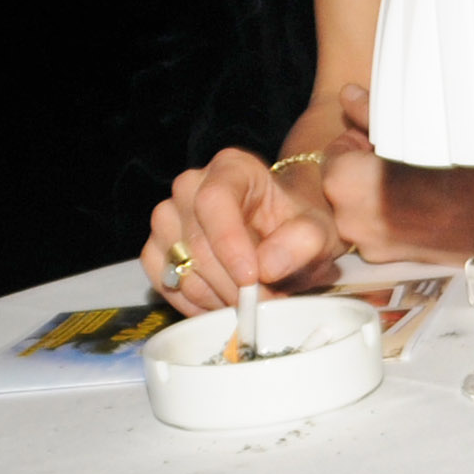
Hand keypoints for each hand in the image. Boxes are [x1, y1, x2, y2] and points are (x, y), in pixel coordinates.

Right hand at [144, 149, 341, 316]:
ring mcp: (167, 219)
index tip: (252, 278)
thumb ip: (302, 242)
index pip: (215, 200)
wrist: (284, 240)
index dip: (229, 243)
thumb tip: (266, 266)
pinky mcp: (156, 251)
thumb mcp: (317, 232)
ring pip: (181, 270)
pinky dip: (197, 305)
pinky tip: (226, 306)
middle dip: (232, 283)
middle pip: (197, 243)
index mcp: (231, 167)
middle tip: (265, 304)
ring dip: (219, 298)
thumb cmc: (299, 228)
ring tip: (252, 303)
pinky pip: (167, 286)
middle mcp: (190, 187)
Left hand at [321, 87, 473, 262]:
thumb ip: (370, 113)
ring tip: (421, 178)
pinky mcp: (395, 260)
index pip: (335, 154)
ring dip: (381, 193)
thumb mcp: (414, 126)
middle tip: (406, 156)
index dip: (361, 142)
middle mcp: (350, 221)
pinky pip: (384, 230)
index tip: (388, 139)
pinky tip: (427, 202)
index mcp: (346, 183)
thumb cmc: (463, 164)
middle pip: (346, 185)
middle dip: (368, 169)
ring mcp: (373, 246)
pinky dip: (397, 216)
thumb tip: (348, 94)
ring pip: (365, 208)